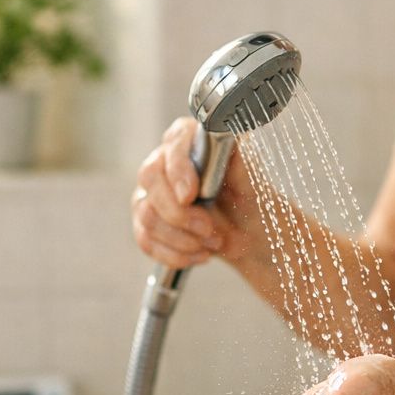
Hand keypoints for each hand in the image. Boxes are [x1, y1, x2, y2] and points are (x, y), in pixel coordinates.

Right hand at [130, 117, 256, 269]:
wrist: (247, 229)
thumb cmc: (247, 196)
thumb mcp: (250, 178)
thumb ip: (238, 160)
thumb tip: (230, 140)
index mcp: (186, 139)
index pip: (171, 146)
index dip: (178, 171)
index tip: (190, 195)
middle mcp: (161, 162)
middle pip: (150, 179)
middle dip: (179, 212)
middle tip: (209, 229)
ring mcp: (149, 193)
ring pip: (147, 216)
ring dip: (183, 238)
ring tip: (214, 242)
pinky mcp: (144, 222)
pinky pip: (147, 240)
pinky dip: (176, 254)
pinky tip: (200, 254)